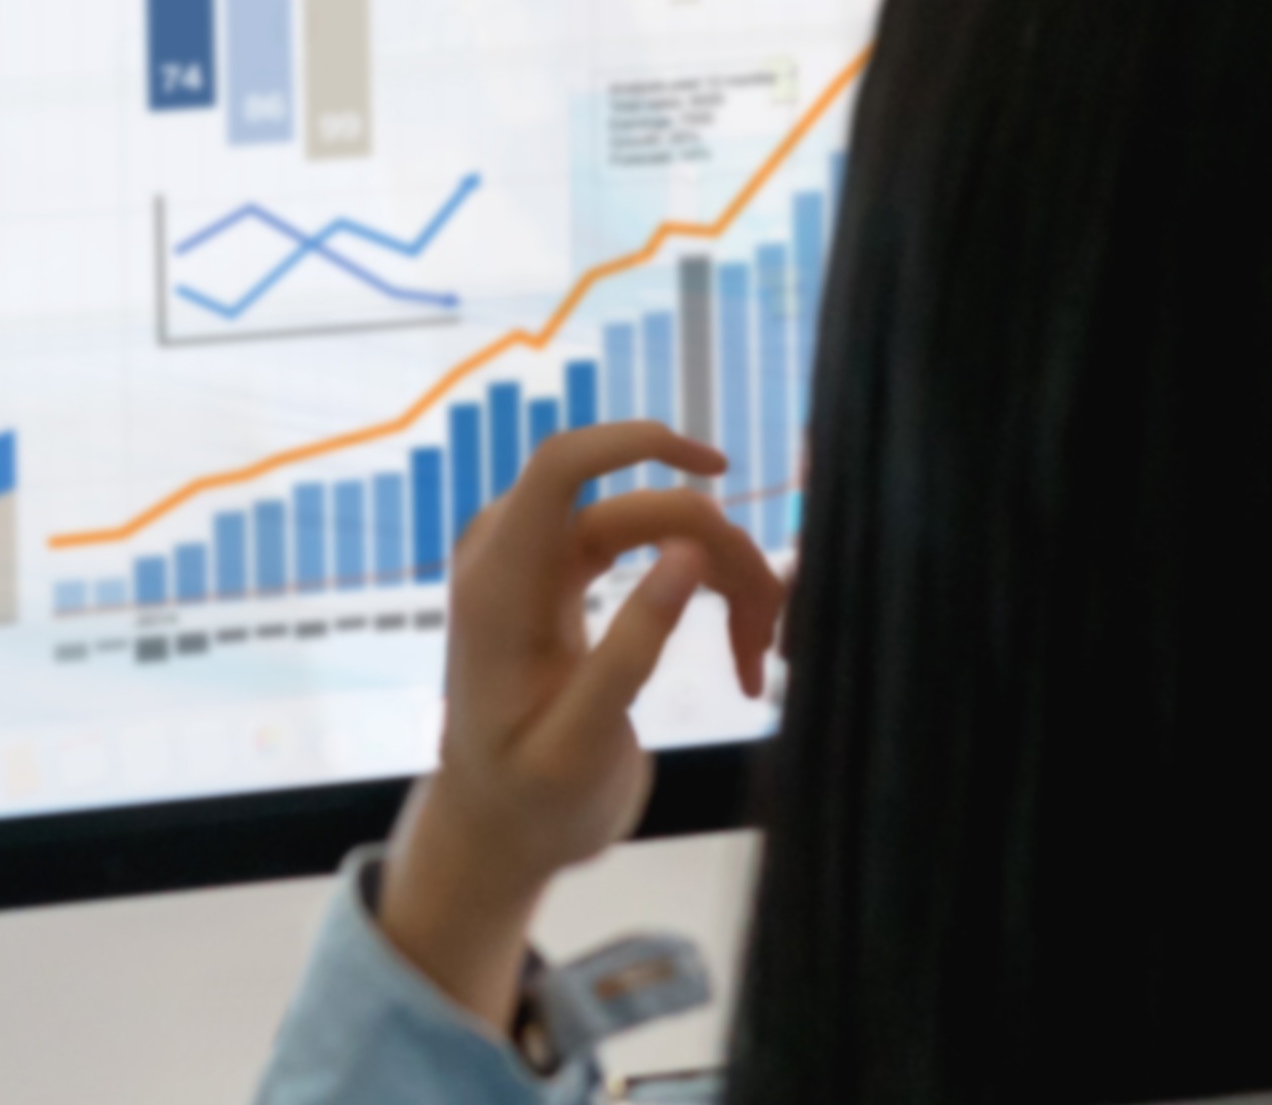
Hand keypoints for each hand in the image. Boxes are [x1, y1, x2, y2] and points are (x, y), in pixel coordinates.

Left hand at [368, 418, 780, 1019]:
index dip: (640, 442)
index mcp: (500, 585)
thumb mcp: (580, 745)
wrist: (499, 830)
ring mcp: (542, 565)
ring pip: (658, 529)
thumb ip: (629, 652)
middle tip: (773, 647)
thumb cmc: (531, 801)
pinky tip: (745, 659)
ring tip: (759, 669)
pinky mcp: (569, 584)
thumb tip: (690, 554)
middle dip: (721, 557)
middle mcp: (515, 556)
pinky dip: (708, 593)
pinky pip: (652, 553)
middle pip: (639, 506)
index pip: (561, 465)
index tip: (721, 467)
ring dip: (725, 582)